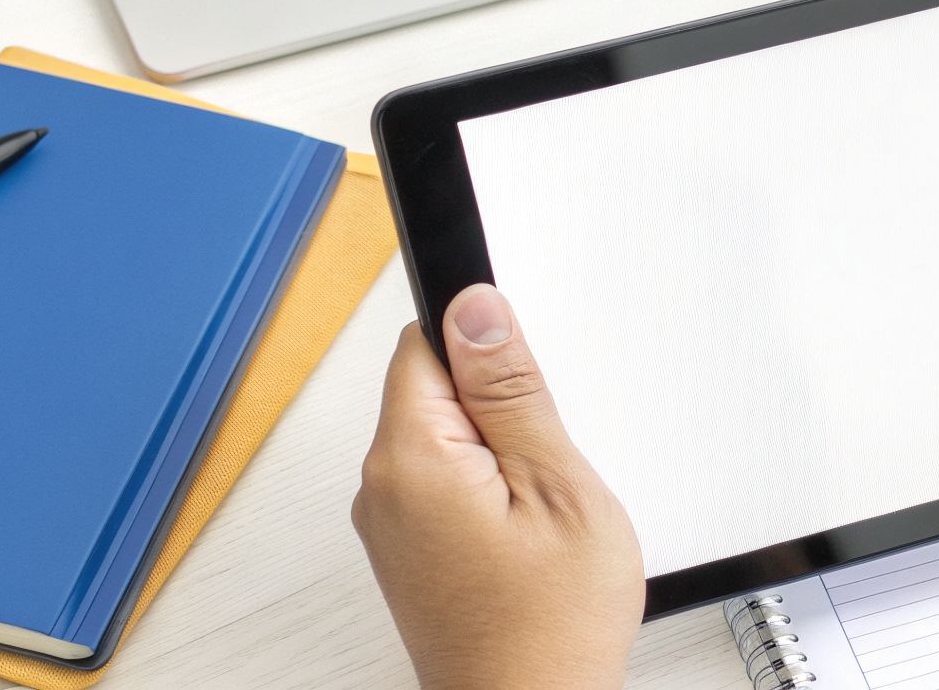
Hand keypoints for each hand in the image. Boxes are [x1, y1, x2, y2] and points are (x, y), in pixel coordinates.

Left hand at [352, 285, 643, 689]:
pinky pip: (443, 483)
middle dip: (499, 407)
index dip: (486, 348)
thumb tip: (476, 308)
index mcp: (411, 459)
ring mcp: (388, 523)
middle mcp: (380, 487)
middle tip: (546, 468)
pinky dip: (487, 491)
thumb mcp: (557, 487)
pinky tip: (524, 534)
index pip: (426, 341)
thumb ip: (512, 390)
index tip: (526, 386)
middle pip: (435, 389)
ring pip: (444, 437)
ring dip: (497, 453)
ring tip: (539, 512)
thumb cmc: (549, 630)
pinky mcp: (406, 550)